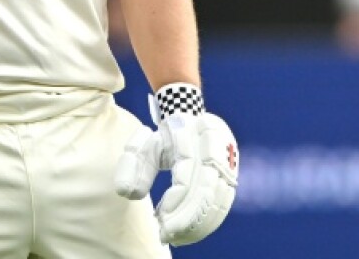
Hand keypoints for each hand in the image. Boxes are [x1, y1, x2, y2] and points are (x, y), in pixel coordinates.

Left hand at [115, 93, 238, 245]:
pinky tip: (189, 231)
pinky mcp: (231, 175)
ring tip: (176, 237)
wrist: (190, 123)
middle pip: (207, 191)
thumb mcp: (144, 143)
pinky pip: (223, 203)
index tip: (160, 221)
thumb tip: (127, 193)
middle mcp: (217, 146)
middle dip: (188, 219)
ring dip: (198, 225)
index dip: (176, 202)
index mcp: (193, 132)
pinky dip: (207, 221)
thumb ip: (133, 164)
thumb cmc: (163, 136)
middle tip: (167, 235)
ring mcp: (228, 160)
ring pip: (219, 200)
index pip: (189, 175)